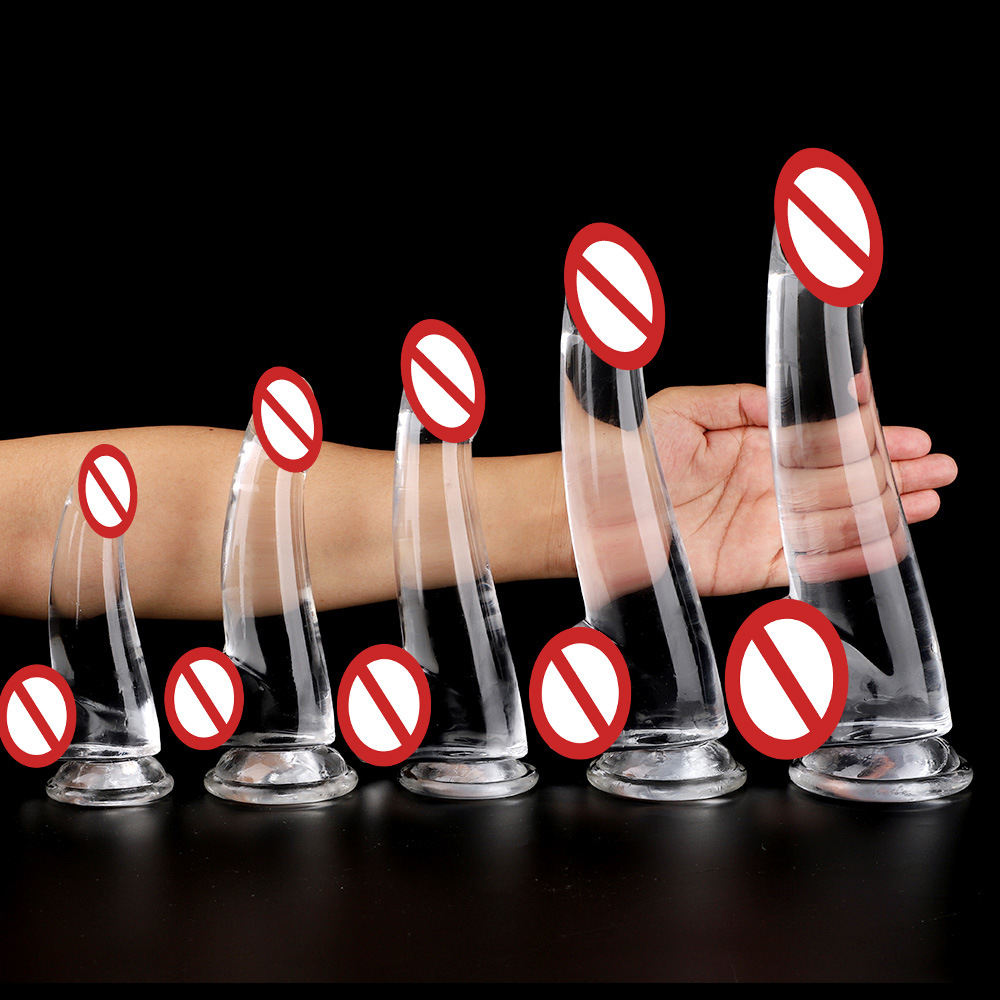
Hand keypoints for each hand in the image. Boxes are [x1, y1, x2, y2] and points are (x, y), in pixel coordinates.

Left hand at [647, 383, 956, 595]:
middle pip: (842, 479)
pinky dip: (852, 553)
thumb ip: (740, 401)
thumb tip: (789, 395)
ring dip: (883, 509)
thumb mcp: (685, 411)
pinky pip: (812, 560)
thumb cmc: (631, 454)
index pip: (824, 439)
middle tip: (937, 467)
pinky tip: (887, 541)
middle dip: (891, 472)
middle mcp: (767, 485)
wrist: (600, 511)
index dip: (867, 436)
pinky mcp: (755, 564)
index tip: (904, 433)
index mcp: (755, 445)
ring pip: (837, 518)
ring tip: (927, 499)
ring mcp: (765, 525)